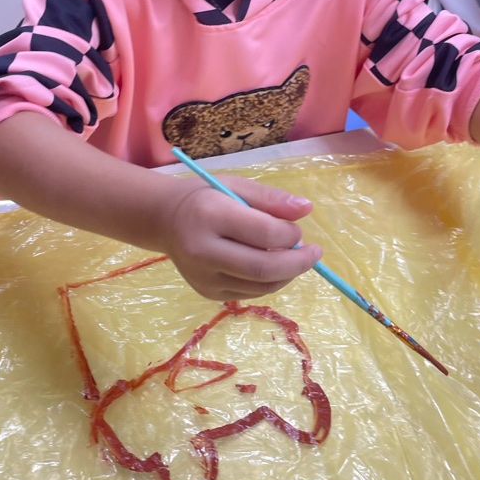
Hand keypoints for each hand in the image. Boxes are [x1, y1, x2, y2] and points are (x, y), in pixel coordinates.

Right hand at [160, 175, 322, 299]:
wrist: (165, 220)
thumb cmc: (205, 197)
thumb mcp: (236, 186)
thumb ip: (271, 198)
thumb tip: (307, 209)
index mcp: (209, 215)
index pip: (262, 234)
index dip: (290, 235)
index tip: (298, 230)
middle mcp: (203, 250)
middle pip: (262, 268)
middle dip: (297, 263)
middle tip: (314, 253)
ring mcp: (203, 277)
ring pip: (260, 286)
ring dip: (286, 274)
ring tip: (292, 257)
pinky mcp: (207, 293)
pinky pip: (250, 293)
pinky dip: (269, 282)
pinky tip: (271, 265)